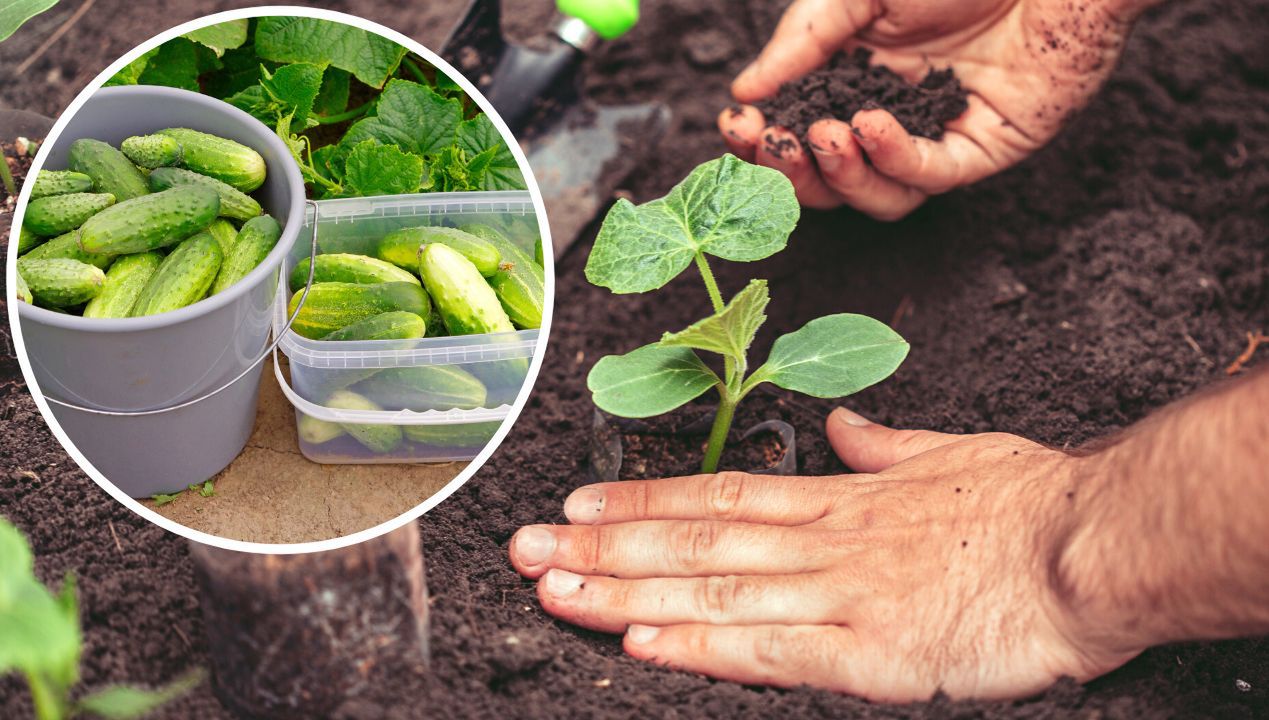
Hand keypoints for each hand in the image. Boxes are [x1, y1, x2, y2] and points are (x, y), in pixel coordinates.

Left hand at [509, 408, 1138, 701]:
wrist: (1094, 544)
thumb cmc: (1030, 503)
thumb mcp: (952, 453)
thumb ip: (886, 445)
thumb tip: (843, 428)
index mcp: (842, 499)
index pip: (718, 497)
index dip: (639, 501)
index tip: (576, 502)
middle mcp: (824, 542)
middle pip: (693, 543)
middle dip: (601, 546)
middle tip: (525, 547)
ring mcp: (841, 595)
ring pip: (713, 592)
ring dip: (625, 591)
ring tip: (553, 589)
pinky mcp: (870, 652)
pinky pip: (770, 650)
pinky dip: (701, 647)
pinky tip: (642, 642)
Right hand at [718, 0, 1141, 218]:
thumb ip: (801, 42)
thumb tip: (746, 90)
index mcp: (858, 76)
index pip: (799, 128)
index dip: (764, 137)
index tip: (736, 125)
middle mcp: (894, 113)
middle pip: (831, 177)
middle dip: (793, 169)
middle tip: (774, 143)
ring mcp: (938, 134)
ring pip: (877, 194)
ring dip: (841, 176)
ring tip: (823, 136)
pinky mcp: (984, 146)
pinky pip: (931, 176)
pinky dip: (894, 161)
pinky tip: (870, 127)